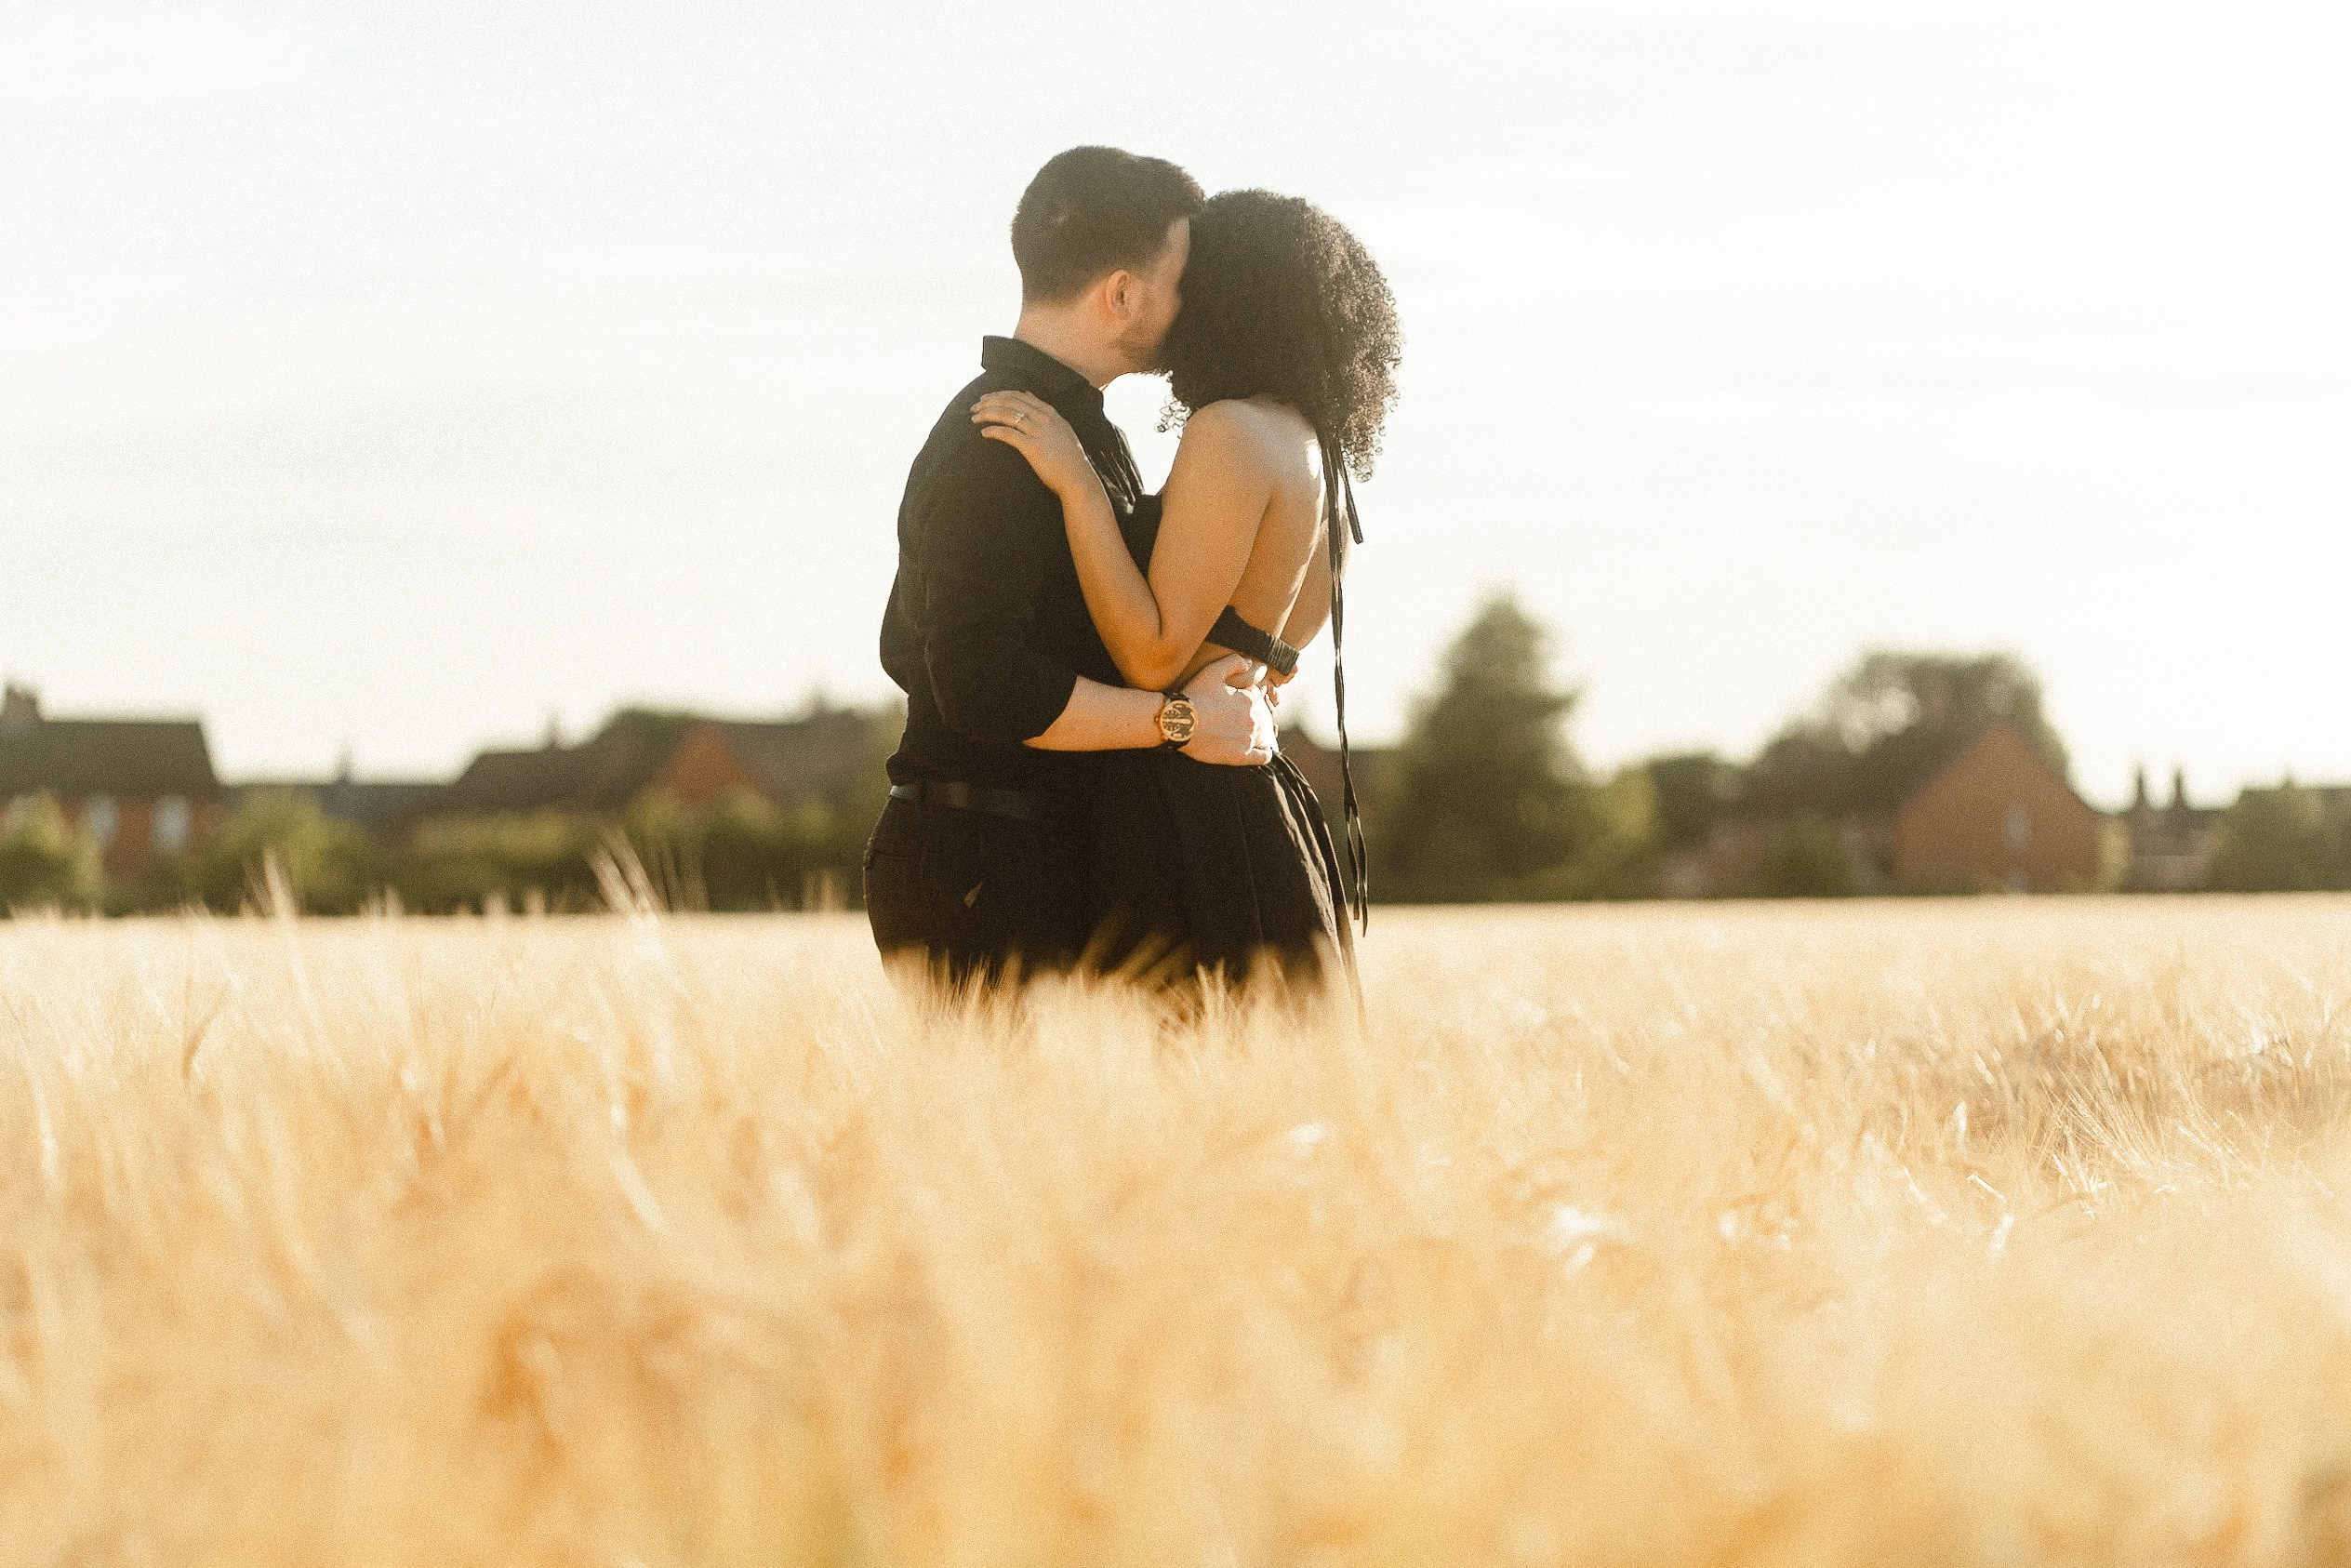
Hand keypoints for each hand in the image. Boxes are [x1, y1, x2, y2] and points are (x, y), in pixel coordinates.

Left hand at [972, 391, 1095, 499]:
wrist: (1077, 478)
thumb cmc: (1068, 457)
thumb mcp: (1060, 427)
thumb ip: (1044, 410)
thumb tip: (1028, 394)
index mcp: (1049, 412)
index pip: (1018, 395)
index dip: (998, 395)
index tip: (985, 398)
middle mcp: (1043, 418)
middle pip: (1009, 402)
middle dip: (988, 402)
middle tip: (974, 407)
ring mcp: (1038, 431)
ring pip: (1006, 414)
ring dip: (987, 414)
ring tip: (974, 418)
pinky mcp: (1032, 447)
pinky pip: (1007, 434)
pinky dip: (993, 431)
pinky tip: (984, 433)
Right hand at [1175, 654, 1277, 767]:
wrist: (1179, 723)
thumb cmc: (1194, 696)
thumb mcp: (1211, 671)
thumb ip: (1233, 662)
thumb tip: (1250, 663)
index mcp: (1247, 700)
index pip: (1256, 697)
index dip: (1246, 698)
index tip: (1234, 702)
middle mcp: (1251, 718)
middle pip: (1258, 716)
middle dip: (1248, 716)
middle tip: (1231, 719)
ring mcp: (1247, 738)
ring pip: (1260, 735)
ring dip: (1253, 733)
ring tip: (1239, 734)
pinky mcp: (1241, 755)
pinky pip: (1262, 757)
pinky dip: (1264, 754)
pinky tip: (1262, 752)